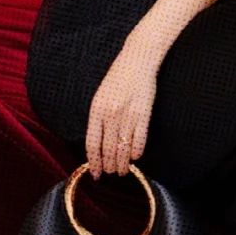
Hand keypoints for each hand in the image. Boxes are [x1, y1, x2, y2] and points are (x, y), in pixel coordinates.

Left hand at [85, 45, 158, 178]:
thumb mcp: (100, 96)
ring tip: (123, 171)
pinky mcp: (143, 114)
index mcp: (96, 111)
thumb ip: (98, 118)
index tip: (95, 172)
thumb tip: (98, 142)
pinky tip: (135, 157)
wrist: (137, 61)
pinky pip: (139, 140)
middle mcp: (110, 115)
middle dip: (109, 165)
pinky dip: (137, 152)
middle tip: (111, 173)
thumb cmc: (118, 78)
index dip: (94, 162)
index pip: (92, 143)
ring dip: (123, 163)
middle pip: (108, 149)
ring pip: (123, 148)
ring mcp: (127, 116)